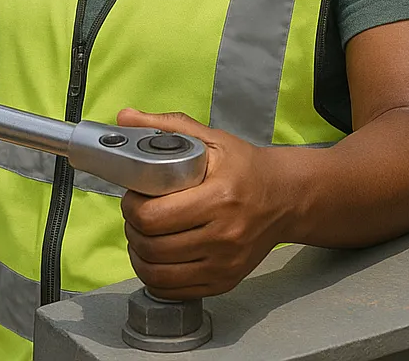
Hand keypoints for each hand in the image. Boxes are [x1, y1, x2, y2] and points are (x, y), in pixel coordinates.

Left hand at [118, 109, 293, 299]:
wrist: (284, 197)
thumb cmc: (244, 166)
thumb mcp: (209, 138)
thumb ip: (166, 126)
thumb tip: (124, 116)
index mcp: (219, 197)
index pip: (154, 216)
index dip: (132, 206)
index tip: (133, 194)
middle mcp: (223, 235)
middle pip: (153, 246)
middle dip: (132, 228)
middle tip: (135, 213)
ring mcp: (225, 264)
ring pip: (159, 273)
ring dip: (138, 255)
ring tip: (140, 235)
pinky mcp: (225, 282)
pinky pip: (175, 291)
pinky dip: (155, 278)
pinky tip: (154, 258)